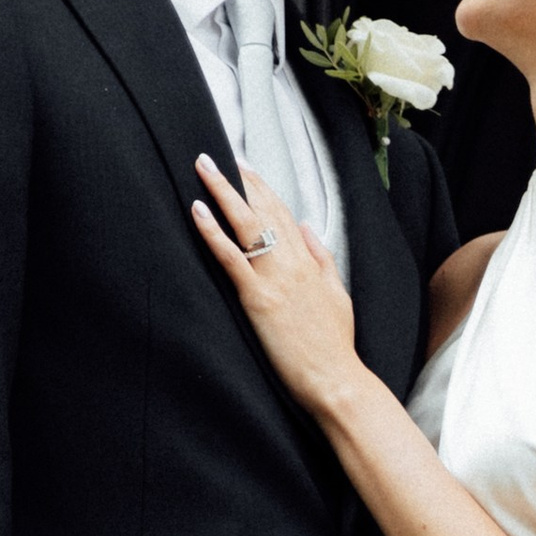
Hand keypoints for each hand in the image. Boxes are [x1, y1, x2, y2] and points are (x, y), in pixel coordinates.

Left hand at [191, 153, 361, 412]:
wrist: (336, 379)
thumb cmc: (336, 345)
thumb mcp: (337, 294)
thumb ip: (322, 258)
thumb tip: (307, 227)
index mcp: (308, 263)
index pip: (282, 214)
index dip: (261, 188)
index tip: (243, 167)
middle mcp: (292, 263)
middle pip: (261, 211)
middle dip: (237, 181)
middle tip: (214, 156)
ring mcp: (275, 279)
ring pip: (245, 224)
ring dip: (221, 192)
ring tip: (202, 168)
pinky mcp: (258, 299)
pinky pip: (231, 257)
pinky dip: (213, 232)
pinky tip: (198, 211)